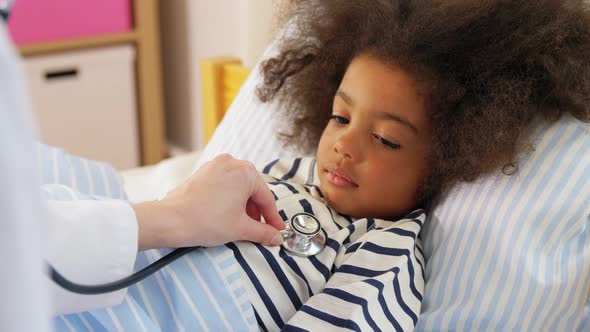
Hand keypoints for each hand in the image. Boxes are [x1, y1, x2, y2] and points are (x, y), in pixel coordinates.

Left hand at [134, 154, 284, 249]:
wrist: (170, 220)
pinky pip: (224, 185)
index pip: (266, 198)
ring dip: (243, 206)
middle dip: (257, 212)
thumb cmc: (204, 220)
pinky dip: (229, 199)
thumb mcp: (240, 228)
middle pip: (252, 190)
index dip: (272, 218)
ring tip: (240, 225)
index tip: (276, 230)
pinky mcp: (203, 172)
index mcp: (245, 172)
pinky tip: (226, 215)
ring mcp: (215, 165)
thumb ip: (263, 232)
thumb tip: (275, 237)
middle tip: (259, 230)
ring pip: (238, 187)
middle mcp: (231, 163)